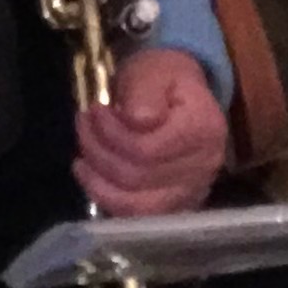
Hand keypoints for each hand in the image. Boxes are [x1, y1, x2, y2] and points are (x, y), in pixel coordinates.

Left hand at [75, 46, 228, 217]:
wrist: (179, 89)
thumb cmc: (163, 76)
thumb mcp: (151, 70)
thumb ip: (145, 91)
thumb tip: (137, 119)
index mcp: (202, 130)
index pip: (146, 150)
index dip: (111, 135)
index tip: (93, 111)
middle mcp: (205, 167)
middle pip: (138, 179)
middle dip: (99, 153)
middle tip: (83, 126)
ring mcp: (194, 190)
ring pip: (138, 207)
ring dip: (100, 183)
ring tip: (82, 158)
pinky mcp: (179, 204)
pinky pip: (141, 216)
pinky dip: (111, 200)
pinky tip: (93, 179)